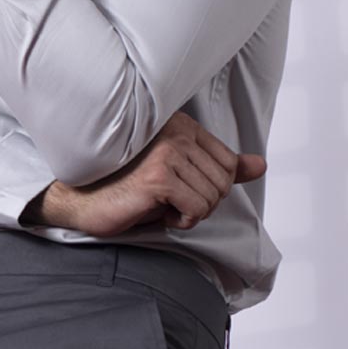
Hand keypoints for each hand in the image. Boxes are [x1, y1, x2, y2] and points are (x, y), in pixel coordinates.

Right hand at [22, 110, 265, 235]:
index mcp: (184, 127)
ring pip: (212, 198)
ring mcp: (168, 153)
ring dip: (191, 214)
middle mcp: (178, 133)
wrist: (86, 201)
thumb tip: (260, 166)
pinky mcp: (159, 177)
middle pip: (224, 183)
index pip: (229, 163)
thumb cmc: (129, 189)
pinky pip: (196, 209)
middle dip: (203, 204)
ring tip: (163, 207)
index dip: (213, 189)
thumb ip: (221, 168)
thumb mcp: (181, 176)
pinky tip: (160, 214)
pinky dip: (183, 221)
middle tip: (172, 204)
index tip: (184, 192)